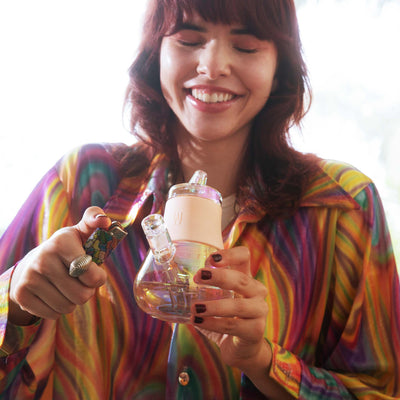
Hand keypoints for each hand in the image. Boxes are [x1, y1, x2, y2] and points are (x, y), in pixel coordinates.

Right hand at [9, 206, 110, 324]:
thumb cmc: (69, 248)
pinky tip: (54, 295)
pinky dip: (58, 309)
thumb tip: (105, 221)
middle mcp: (43, 258)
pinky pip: (53, 314)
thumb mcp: (81, 232)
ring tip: (68, 287)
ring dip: (73, 301)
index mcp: (62, 242)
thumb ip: (95, 220)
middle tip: (80, 281)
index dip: (98, 278)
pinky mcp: (21, 295)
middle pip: (81, 295)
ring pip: (67, 307)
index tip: (95, 272)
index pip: (91, 274)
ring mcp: (30, 277)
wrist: (33, 262)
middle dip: (86, 291)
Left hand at [191, 246, 270, 373]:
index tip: (211, 259)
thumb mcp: (217, 299)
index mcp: (246, 277)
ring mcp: (259, 311)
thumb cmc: (225, 318)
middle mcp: (257, 291)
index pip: (244, 256)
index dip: (229, 254)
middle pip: (241, 279)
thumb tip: (167, 285)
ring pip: (238, 305)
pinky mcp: (255, 331)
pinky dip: (213, 324)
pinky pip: (233, 326)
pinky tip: (198, 321)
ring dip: (214, 306)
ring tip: (194, 307)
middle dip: (219, 277)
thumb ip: (201, 290)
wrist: (242, 349)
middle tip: (198, 277)